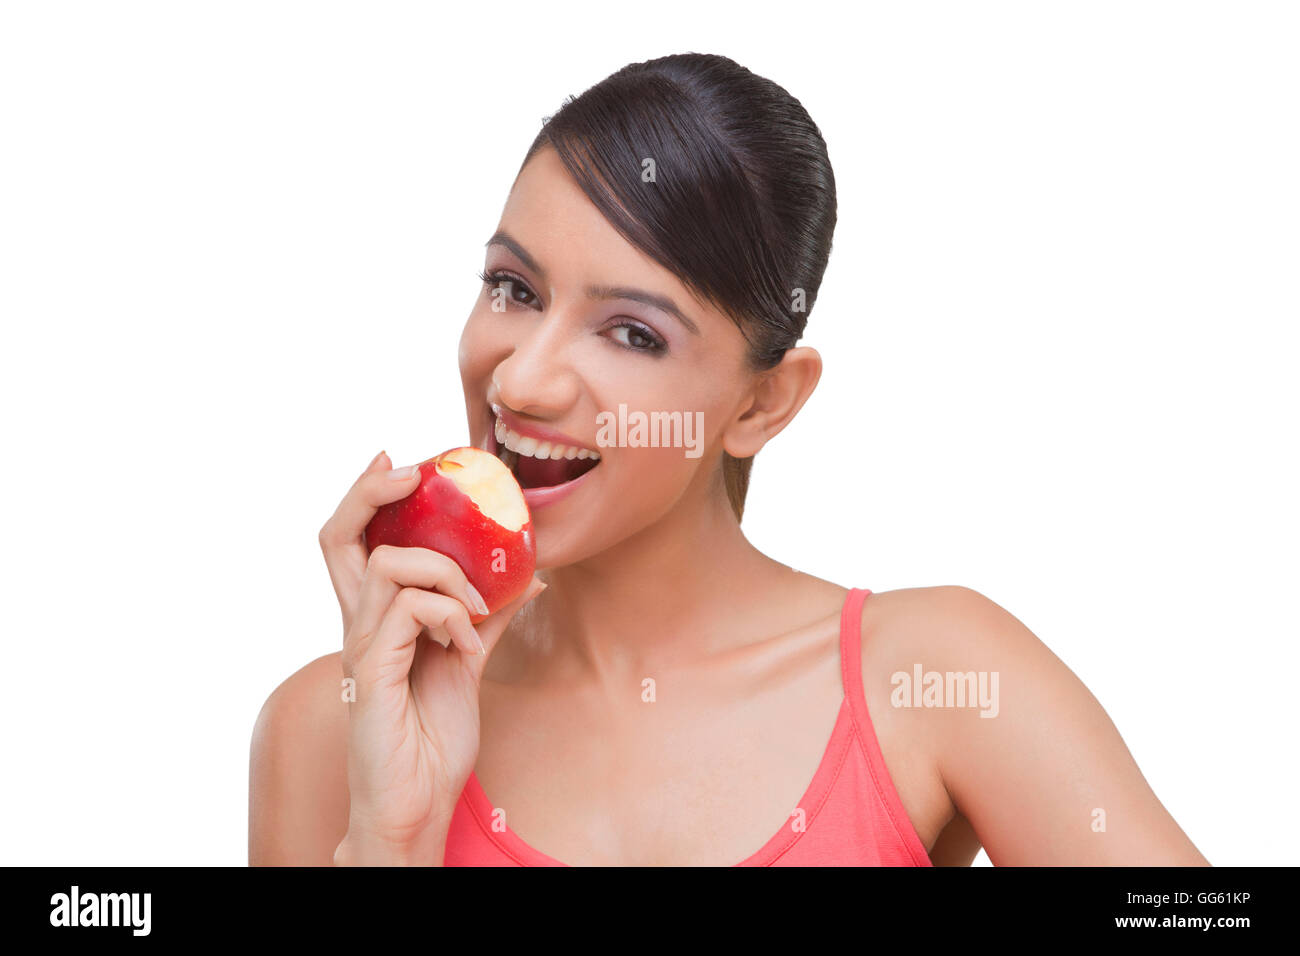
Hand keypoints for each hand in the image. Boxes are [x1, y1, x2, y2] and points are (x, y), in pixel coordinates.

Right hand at [319, 452, 544, 864]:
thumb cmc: (433, 737)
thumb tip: (531, 575)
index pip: (352, 541)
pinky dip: (453, 615)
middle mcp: (357, 624)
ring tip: (477, 613)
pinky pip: (411, 609)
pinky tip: (470, 646)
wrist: (419, 801)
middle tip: (412, 473)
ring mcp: (360, 646)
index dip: (366, 494)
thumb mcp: (470, 660)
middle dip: (370, 492)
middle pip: (337, 536)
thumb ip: (490, 615)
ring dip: (448, 576)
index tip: (399, 462)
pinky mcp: (372, 670)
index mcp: (375, 618)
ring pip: (391, 563)